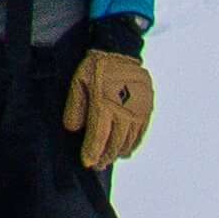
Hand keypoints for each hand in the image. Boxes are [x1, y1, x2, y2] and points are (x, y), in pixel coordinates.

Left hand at [64, 42, 154, 172]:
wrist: (121, 52)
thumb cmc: (96, 67)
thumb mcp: (78, 82)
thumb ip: (75, 107)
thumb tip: (72, 129)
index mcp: (105, 105)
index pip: (98, 137)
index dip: (92, 152)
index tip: (87, 163)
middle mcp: (124, 112)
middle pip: (114, 143)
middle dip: (104, 157)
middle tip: (96, 165)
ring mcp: (138, 112)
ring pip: (128, 141)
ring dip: (117, 153)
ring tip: (108, 159)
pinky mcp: (147, 110)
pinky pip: (141, 134)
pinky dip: (132, 145)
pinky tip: (125, 150)